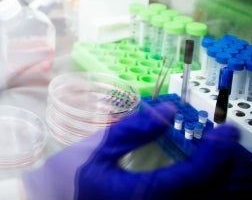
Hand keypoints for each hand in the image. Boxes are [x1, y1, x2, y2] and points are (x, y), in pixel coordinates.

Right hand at [23, 103, 250, 199]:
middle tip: (229, 140)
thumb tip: (168, 110)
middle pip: (213, 195)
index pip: (196, 176)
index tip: (225, 130)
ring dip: (223, 180)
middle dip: (228, 166)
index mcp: (145, 196)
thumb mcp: (97, 149)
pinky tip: (206, 175)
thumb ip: (134, 129)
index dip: (216, 152)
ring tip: (223, 155)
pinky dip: (208, 190)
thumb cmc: (70, 179)